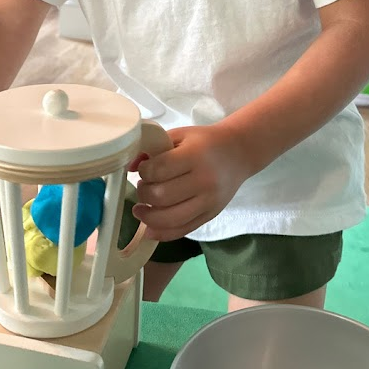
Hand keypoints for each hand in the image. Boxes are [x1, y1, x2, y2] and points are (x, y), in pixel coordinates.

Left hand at [131, 125, 248, 241]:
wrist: (238, 153)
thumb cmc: (205, 142)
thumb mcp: (180, 135)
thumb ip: (154, 147)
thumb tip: (130, 166)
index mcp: (195, 155)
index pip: (159, 169)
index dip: (144, 171)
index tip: (143, 169)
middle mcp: (204, 180)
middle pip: (162, 196)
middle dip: (143, 193)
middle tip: (143, 186)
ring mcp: (209, 201)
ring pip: (170, 219)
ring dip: (148, 216)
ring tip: (140, 208)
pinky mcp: (210, 215)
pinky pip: (182, 230)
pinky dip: (162, 233)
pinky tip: (149, 227)